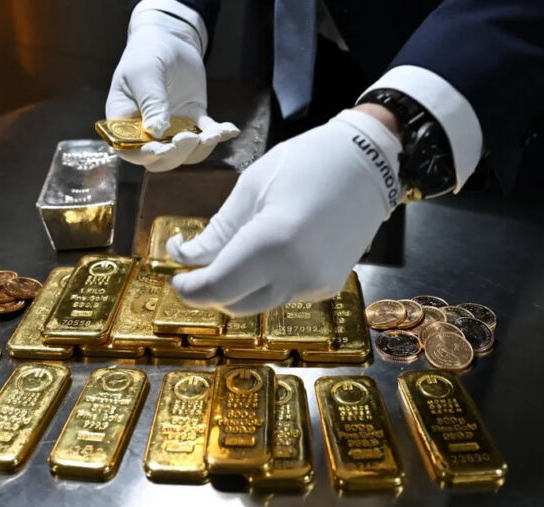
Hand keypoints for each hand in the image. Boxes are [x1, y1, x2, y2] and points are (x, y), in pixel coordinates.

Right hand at [105, 6, 237, 171]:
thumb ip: (151, 102)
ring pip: (186, 153)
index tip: (163, 149)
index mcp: (125, 122)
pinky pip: (205, 134)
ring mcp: (171, 128)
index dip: (146, 156)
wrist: (169, 39)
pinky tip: (230, 129)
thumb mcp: (146, 74)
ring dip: (201, 148)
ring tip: (214, 134)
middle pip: (161, 158)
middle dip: (177, 154)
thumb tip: (157, 131)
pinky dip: (218, 134)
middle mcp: (147, 132)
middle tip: (190, 138)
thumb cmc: (147, 54)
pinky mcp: (192, 120)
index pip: (131, 149)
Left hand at [166, 109, 403, 314]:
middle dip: (209, 290)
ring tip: (233, 252)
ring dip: (237, 287)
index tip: (176, 275)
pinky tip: (271, 251)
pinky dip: (265, 281)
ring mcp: (316, 285)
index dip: (189, 288)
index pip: (216, 288)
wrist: (369, 162)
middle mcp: (296, 275)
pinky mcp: (328, 286)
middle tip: (197, 263)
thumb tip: (186, 260)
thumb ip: (216, 232)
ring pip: (258, 303)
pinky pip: (282, 294)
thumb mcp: (250, 189)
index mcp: (271, 244)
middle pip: (234, 304)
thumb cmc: (305, 162)